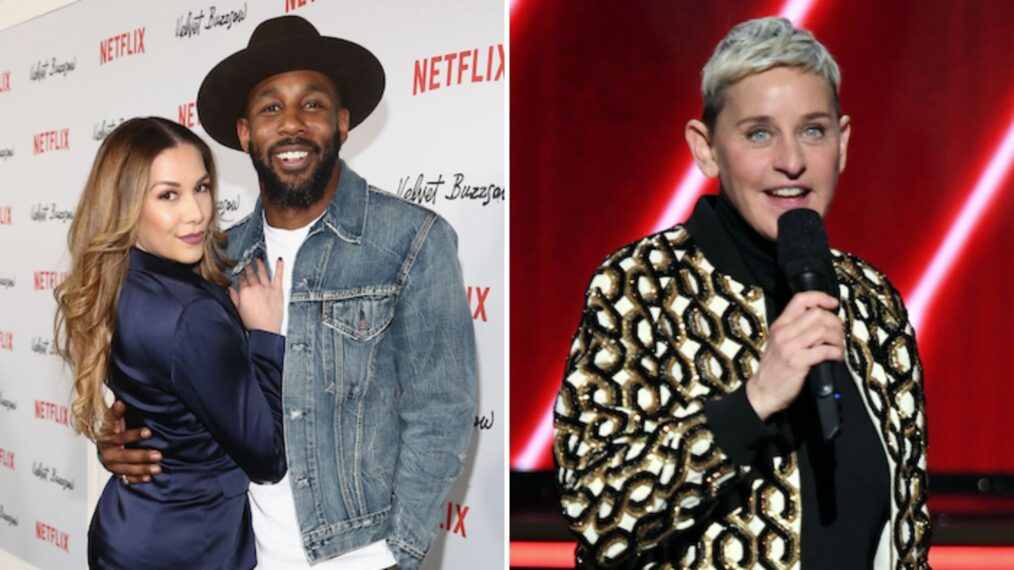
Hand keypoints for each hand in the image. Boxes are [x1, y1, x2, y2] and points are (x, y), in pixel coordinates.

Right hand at [99, 400, 161, 482]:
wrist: (103, 447)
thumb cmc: (110, 432)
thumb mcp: (112, 421)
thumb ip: (116, 413)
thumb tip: (121, 402)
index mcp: (106, 440)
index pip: (119, 438)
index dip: (133, 435)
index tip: (148, 432)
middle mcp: (108, 454)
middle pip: (124, 456)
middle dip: (141, 456)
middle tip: (158, 455)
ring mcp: (112, 465)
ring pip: (127, 469)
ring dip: (142, 469)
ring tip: (157, 468)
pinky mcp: (117, 473)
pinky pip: (126, 478)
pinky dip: (137, 479)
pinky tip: (148, 477)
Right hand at [229, 257, 284, 334]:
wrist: (266, 330)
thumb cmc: (253, 323)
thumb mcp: (238, 310)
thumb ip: (234, 298)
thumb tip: (230, 289)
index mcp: (245, 292)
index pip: (242, 280)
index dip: (242, 276)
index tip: (242, 273)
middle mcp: (255, 288)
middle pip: (251, 275)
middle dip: (249, 268)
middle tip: (248, 264)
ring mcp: (267, 288)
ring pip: (263, 272)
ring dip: (260, 264)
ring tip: (259, 259)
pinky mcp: (277, 291)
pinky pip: (278, 276)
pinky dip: (279, 267)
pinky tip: (279, 261)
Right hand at [746, 291, 844, 420]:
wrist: (762, 392)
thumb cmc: (774, 369)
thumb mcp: (778, 343)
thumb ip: (794, 330)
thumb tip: (822, 320)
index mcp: (779, 326)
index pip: (800, 300)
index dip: (821, 297)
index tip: (833, 304)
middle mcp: (783, 334)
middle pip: (817, 314)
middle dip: (835, 322)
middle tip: (839, 334)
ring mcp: (789, 348)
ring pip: (823, 330)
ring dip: (838, 339)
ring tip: (838, 347)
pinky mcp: (797, 363)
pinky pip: (824, 350)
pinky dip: (836, 353)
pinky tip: (836, 357)